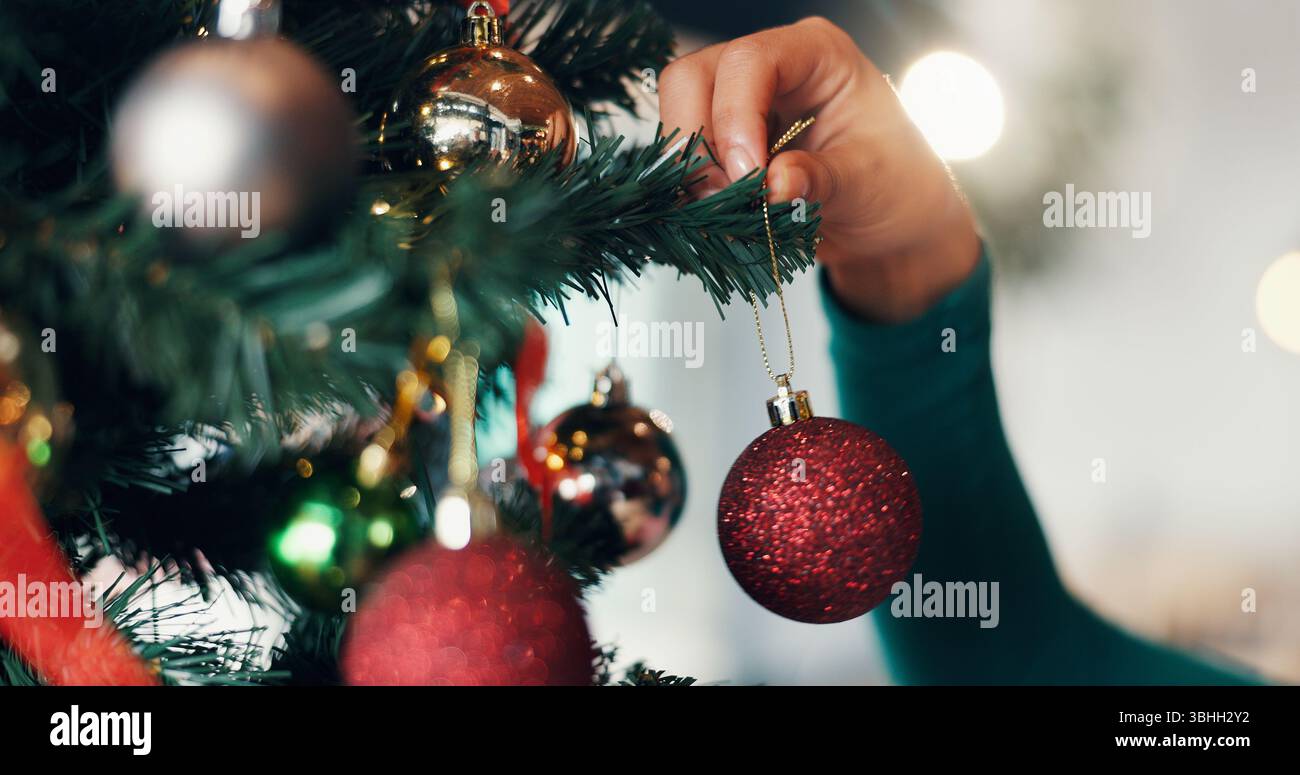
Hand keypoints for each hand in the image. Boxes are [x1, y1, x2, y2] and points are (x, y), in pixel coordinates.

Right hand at [658, 17, 981, 321]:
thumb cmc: (896, 187)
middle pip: (693, 78)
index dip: (734, 117)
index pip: (749, 61)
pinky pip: (684, 154)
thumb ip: (822, 179)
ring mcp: (741, 102)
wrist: (889, 226)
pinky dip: (693, 188)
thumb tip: (775, 183)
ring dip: (693, 170)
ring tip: (733, 211)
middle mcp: (771, 67)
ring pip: (678, 114)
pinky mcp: (724, 140)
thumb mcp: (870, 183)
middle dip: (700, 143)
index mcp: (817, 54)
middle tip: (732, 198)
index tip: (749, 178)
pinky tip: (723, 215)